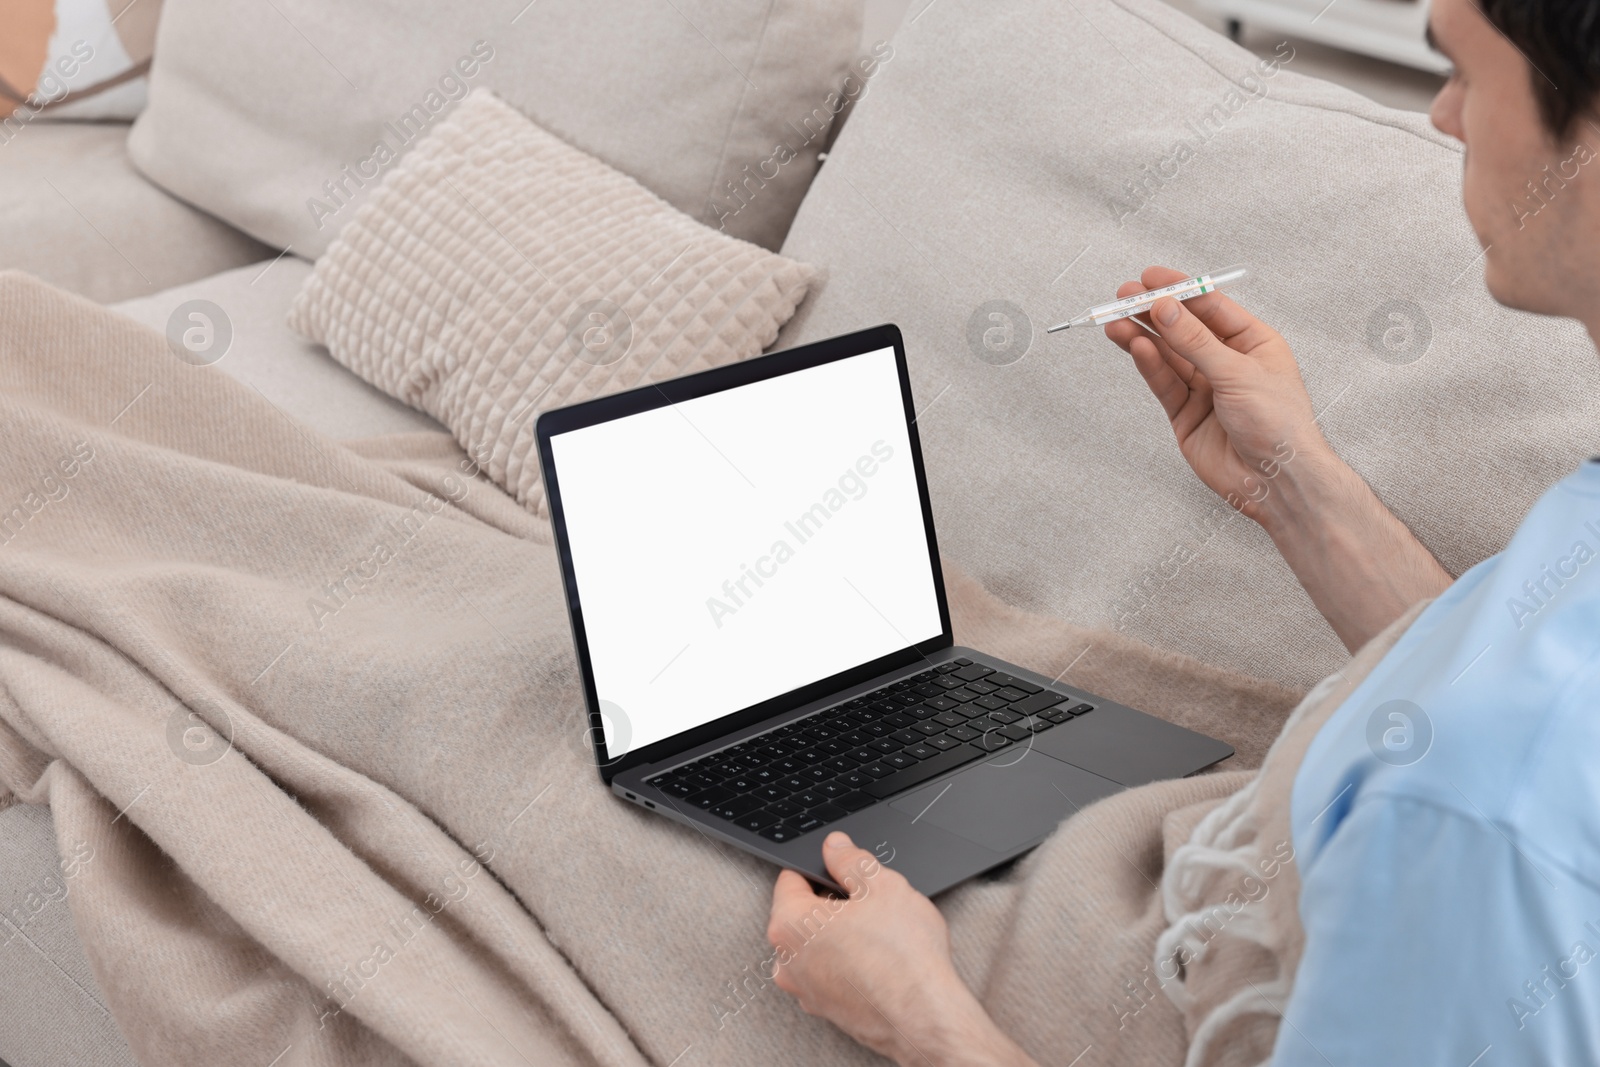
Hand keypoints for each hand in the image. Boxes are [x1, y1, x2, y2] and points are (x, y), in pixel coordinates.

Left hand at [767, 832, 1034, 1066]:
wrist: (925, 1016)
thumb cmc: (903, 956)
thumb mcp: (881, 885)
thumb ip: (851, 859)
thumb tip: (836, 847)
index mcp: (790, 924)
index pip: (791, 878)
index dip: (821, 868)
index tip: (843, 869)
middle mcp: (787, 961)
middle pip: (803, 913)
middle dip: (832, 903)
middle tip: (869, 904)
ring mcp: (805, 989)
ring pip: (817, 945)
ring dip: (840, 935)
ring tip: (879, 935)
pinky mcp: (826, 1009)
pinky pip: (830, 973)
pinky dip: (848, 964)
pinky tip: (879, 961)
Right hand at [1102, 266, 1327, 522]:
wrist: (1277, 480)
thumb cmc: (1280, 425)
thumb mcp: (1237, 372)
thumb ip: (1195, 341)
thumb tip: (1166, 308)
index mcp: (1254, 344)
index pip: (1211, 308)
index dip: (1181, 290)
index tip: (1152, 277)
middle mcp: (1228, 363)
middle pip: (1184, 330)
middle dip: (1154, 313)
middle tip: (1124, 296)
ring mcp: (1205, 389)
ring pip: (1168, 356)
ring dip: (1142, 337)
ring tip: (1117, 321)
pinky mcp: (1185, 415)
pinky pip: (1164, 383)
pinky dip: (1149, 365)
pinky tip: (1136, 346)